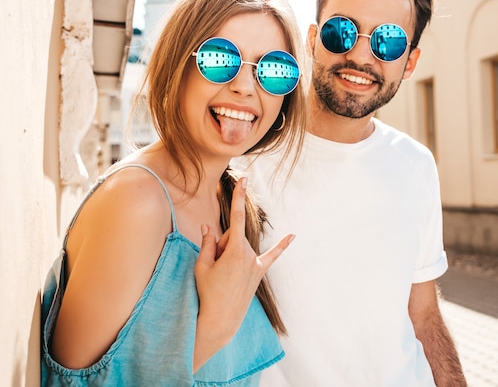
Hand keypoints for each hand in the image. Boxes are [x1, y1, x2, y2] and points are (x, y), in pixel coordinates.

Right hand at [192, 177, 293, 368]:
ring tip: (221, 277)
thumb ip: (207, 243)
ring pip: (240, 247)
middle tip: (212, 268)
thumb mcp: (201, 266)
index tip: (244, 179)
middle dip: (220, 246)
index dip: (240, 196)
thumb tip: (209, 226)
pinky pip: (271, 257)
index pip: (237, 217)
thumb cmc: (207, 292)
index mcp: (234, 250)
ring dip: (228, 256)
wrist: (219, 319)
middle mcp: (248, 255)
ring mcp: (255, 264)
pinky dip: (282, 246)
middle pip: (232, 237)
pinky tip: (293, 236)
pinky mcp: (258, 273)